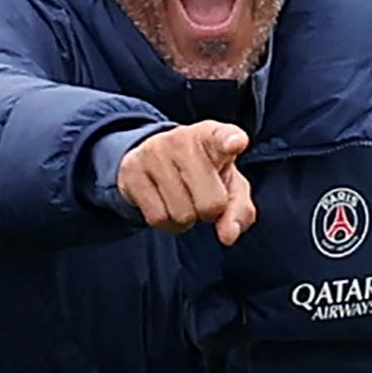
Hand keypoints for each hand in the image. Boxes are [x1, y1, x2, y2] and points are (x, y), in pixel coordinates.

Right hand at [116, 122, 256, 243]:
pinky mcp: (132, 170)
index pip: (223, 137)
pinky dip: (166, 223)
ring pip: (182, 214)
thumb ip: (239, 210)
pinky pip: (157, 218)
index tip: (237, 143)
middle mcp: (183, 138)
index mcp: (212, 136)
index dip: (232, 141)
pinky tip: (164, 204)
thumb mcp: (229, 186)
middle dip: (209, 212)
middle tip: (201, 196)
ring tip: (181, 198)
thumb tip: (228, 236)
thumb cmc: (204, 173)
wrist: (155, 158)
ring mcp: (154, 152)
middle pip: (210, 203)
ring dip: (186, 219)